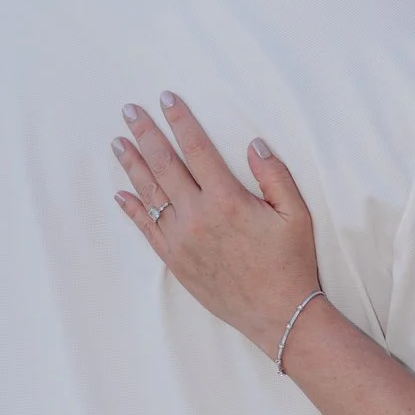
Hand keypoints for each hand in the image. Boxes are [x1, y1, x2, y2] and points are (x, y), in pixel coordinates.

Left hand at [114, 96, 321, 354]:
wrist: (278, 315)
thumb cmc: (291, 263)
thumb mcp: (296, 214)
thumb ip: (275, 175)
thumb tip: (254, 144)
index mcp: (227, 199)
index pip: (196, 148)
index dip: (181, 120)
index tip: (166, 99)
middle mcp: (197, 216)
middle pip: (164, 165)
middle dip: (145, 135)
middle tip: (129, 111)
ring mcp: (182, 240)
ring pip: (150, 194)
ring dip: (132, 166)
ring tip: (118, 144)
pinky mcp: (176, 261)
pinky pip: (147, 230)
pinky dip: (133, 210)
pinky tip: (121, 193)